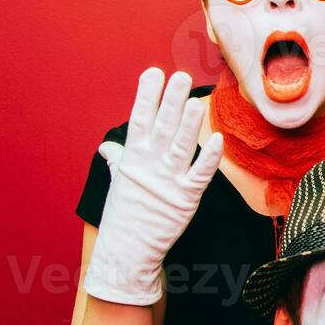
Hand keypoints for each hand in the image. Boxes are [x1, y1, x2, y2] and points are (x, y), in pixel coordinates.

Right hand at [83, 68, 223, 304]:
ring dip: (189, 124)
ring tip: (197, 101)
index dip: (147, 96)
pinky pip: (199, 175)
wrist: (126, 251)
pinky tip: (216, 140)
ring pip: (180, 146)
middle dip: (171, 101)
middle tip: (182, 77)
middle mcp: (149, 165)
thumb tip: (108, 146)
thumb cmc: (123, 214)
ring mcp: (167, 181)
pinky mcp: (184, 199)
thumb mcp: (118, 182)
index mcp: (133, 157)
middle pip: (162, 127)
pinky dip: (207, 158)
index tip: (153, 73)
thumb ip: (118, 159)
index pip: (140, 120)